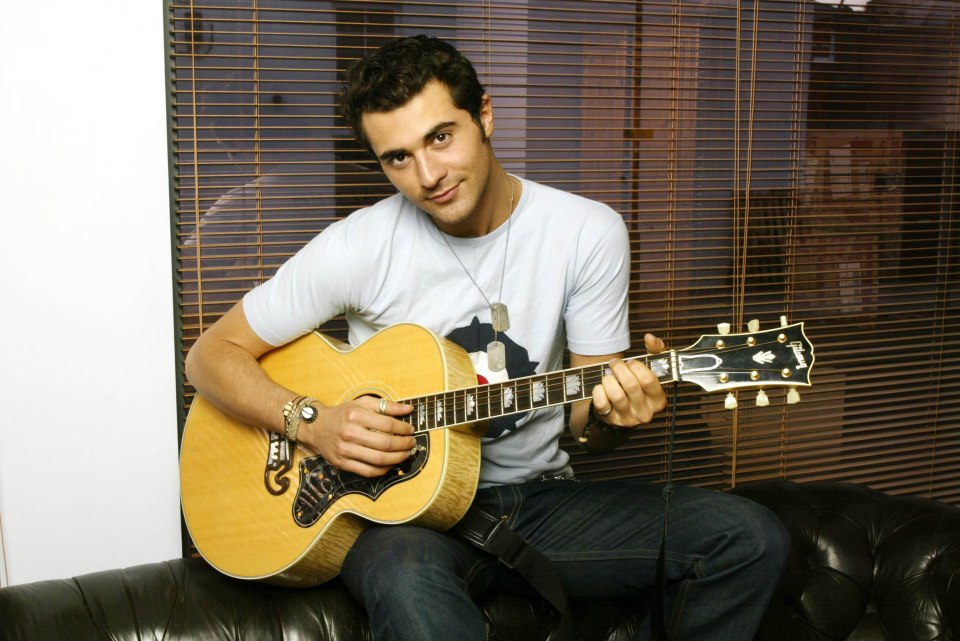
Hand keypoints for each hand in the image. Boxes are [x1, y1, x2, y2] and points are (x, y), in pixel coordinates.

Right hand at [297, 397, 415, 477]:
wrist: (317, 427)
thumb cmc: (343, 414)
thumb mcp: (362, 403)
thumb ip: (386, 406)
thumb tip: (409, 408)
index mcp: (356, 415)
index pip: (387, 424)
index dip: (403, 429)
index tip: (411, 430)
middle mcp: (350, 433)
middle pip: (385, 444)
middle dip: (404, 445)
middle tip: (412, 443)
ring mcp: (345, 450)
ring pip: (378, 460)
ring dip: (397, 459)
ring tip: (406, 454)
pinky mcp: (342, 463)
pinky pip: (368, 471)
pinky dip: (384, 470)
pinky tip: (391, 464)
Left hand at [590, 333, 666, 427]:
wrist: (620, 408)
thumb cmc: (638, 384)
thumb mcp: (651, 368)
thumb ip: (655, 350)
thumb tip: (649, 338)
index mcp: (658, 400)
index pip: (648, 380)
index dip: (636, 366)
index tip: (630, 362)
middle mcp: (646, 413)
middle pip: (631, 385)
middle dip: (619, 369)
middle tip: (614, 363)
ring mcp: (628, 419)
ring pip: (616, 395)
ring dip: (608, 379)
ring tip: (608, 375)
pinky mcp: (612, 420)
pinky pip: (601, 403)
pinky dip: (598, 391)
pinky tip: (601, 387)